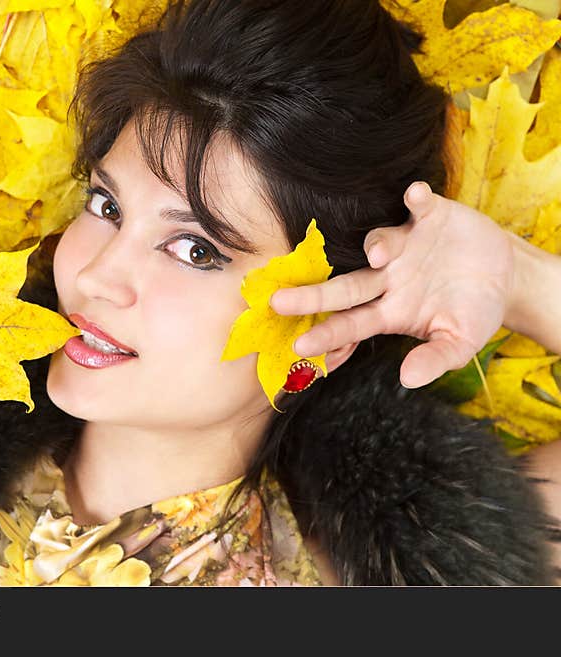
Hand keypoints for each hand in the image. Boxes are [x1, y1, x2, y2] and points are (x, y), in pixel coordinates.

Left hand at [270, 182, 514, 387]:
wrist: (504, 277)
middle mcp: (386, 278)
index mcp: (389, 311)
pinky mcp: (430, 217)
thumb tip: (408, 379)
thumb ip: (435, 359)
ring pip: (379, 244)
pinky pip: (418, 206)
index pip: (350, 324)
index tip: (300, 345)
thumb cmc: (472, 312)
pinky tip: (415, 195)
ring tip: (381, 256)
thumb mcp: (459, 342)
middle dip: (312, 295)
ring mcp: (405, 245)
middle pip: (344, 287)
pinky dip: (417, 199)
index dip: (327, 333)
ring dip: (378, 246)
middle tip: (278, 301)